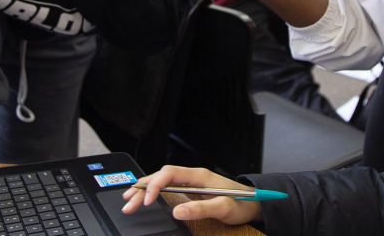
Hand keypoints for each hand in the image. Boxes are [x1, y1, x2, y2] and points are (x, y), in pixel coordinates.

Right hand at [120, 165, 262, 225]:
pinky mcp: (190, 190)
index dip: (155, 184)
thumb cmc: (242, 203)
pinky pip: (166, 187)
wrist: (255, 204)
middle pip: (161, 176)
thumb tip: (177, 211)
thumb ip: (201, 208)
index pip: (169, 173)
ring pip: (161, 181)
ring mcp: (190, 182)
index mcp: (199, 175)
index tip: (147, 200)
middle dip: (142, 188)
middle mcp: (192, 176)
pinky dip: (152, 192)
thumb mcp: (224, 208)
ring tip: (128, 200)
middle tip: (128, 203)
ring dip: (144, 190)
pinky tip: (143, 198)